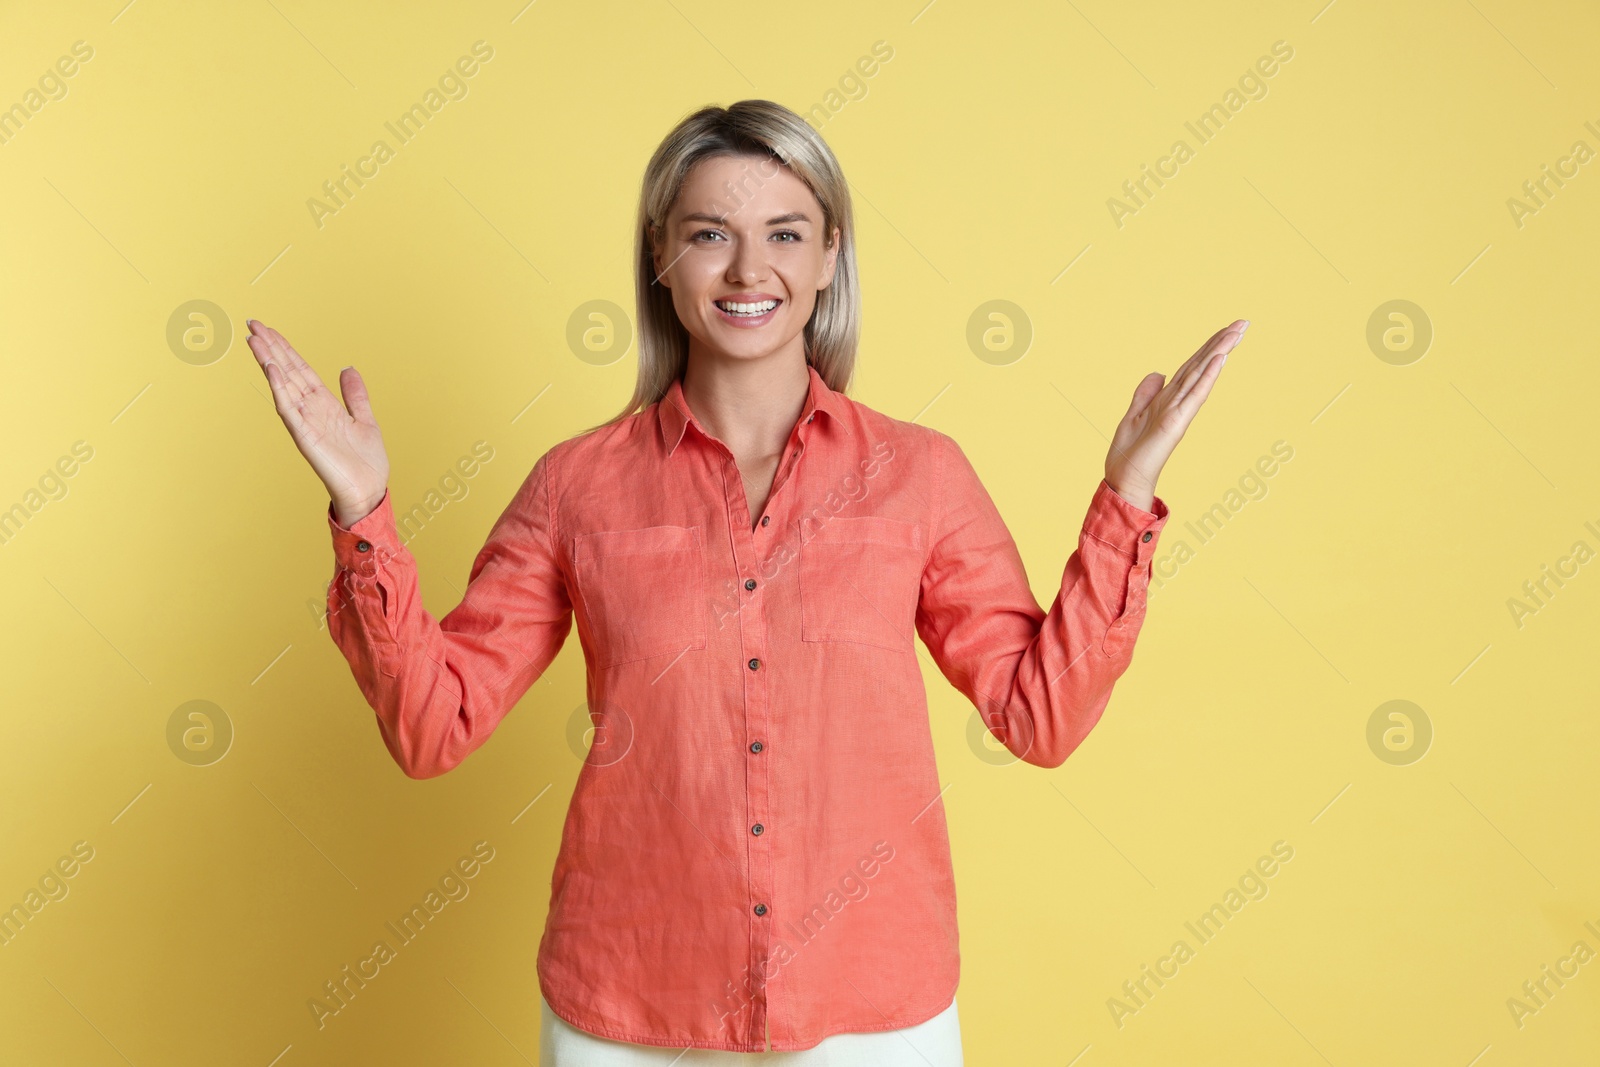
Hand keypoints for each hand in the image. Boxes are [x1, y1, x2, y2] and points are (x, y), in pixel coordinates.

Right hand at [246, 320, 389, 526]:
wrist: (369, 492)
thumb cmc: (366, 463)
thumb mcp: (365, 420)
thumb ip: (355, 395)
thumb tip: (347, 368)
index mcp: (325, 405)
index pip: (300, 370)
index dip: (286, 349)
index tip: (269, 330)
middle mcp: (311, 410)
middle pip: (287, 372)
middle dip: (271, 348)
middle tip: (252, 323)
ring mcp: (306, 423)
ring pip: (283, 385)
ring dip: (269, 361)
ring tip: (255, 339)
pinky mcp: (306, 437)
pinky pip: (289, 410)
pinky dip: (279, 389)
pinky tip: (271, 369)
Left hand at [1104, 319, 1249, 511]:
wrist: (1125, 480)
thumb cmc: (1130, 454)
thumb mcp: (1133, 414)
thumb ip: (1146, 393)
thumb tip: (1160, 372)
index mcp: (1167, 398)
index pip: (1190, 366)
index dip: (1207, 347)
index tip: (1226, 329)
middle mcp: (1176, 401)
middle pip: (1201, 365)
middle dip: (1221, 343)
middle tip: (1243, 323)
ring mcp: (1178, 411)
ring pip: (1201, 374)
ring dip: (1219, 352)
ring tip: (1237, 332)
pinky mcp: (1175, 422)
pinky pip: (1194, 395)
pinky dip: (1207, 376)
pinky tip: (1220, 359)